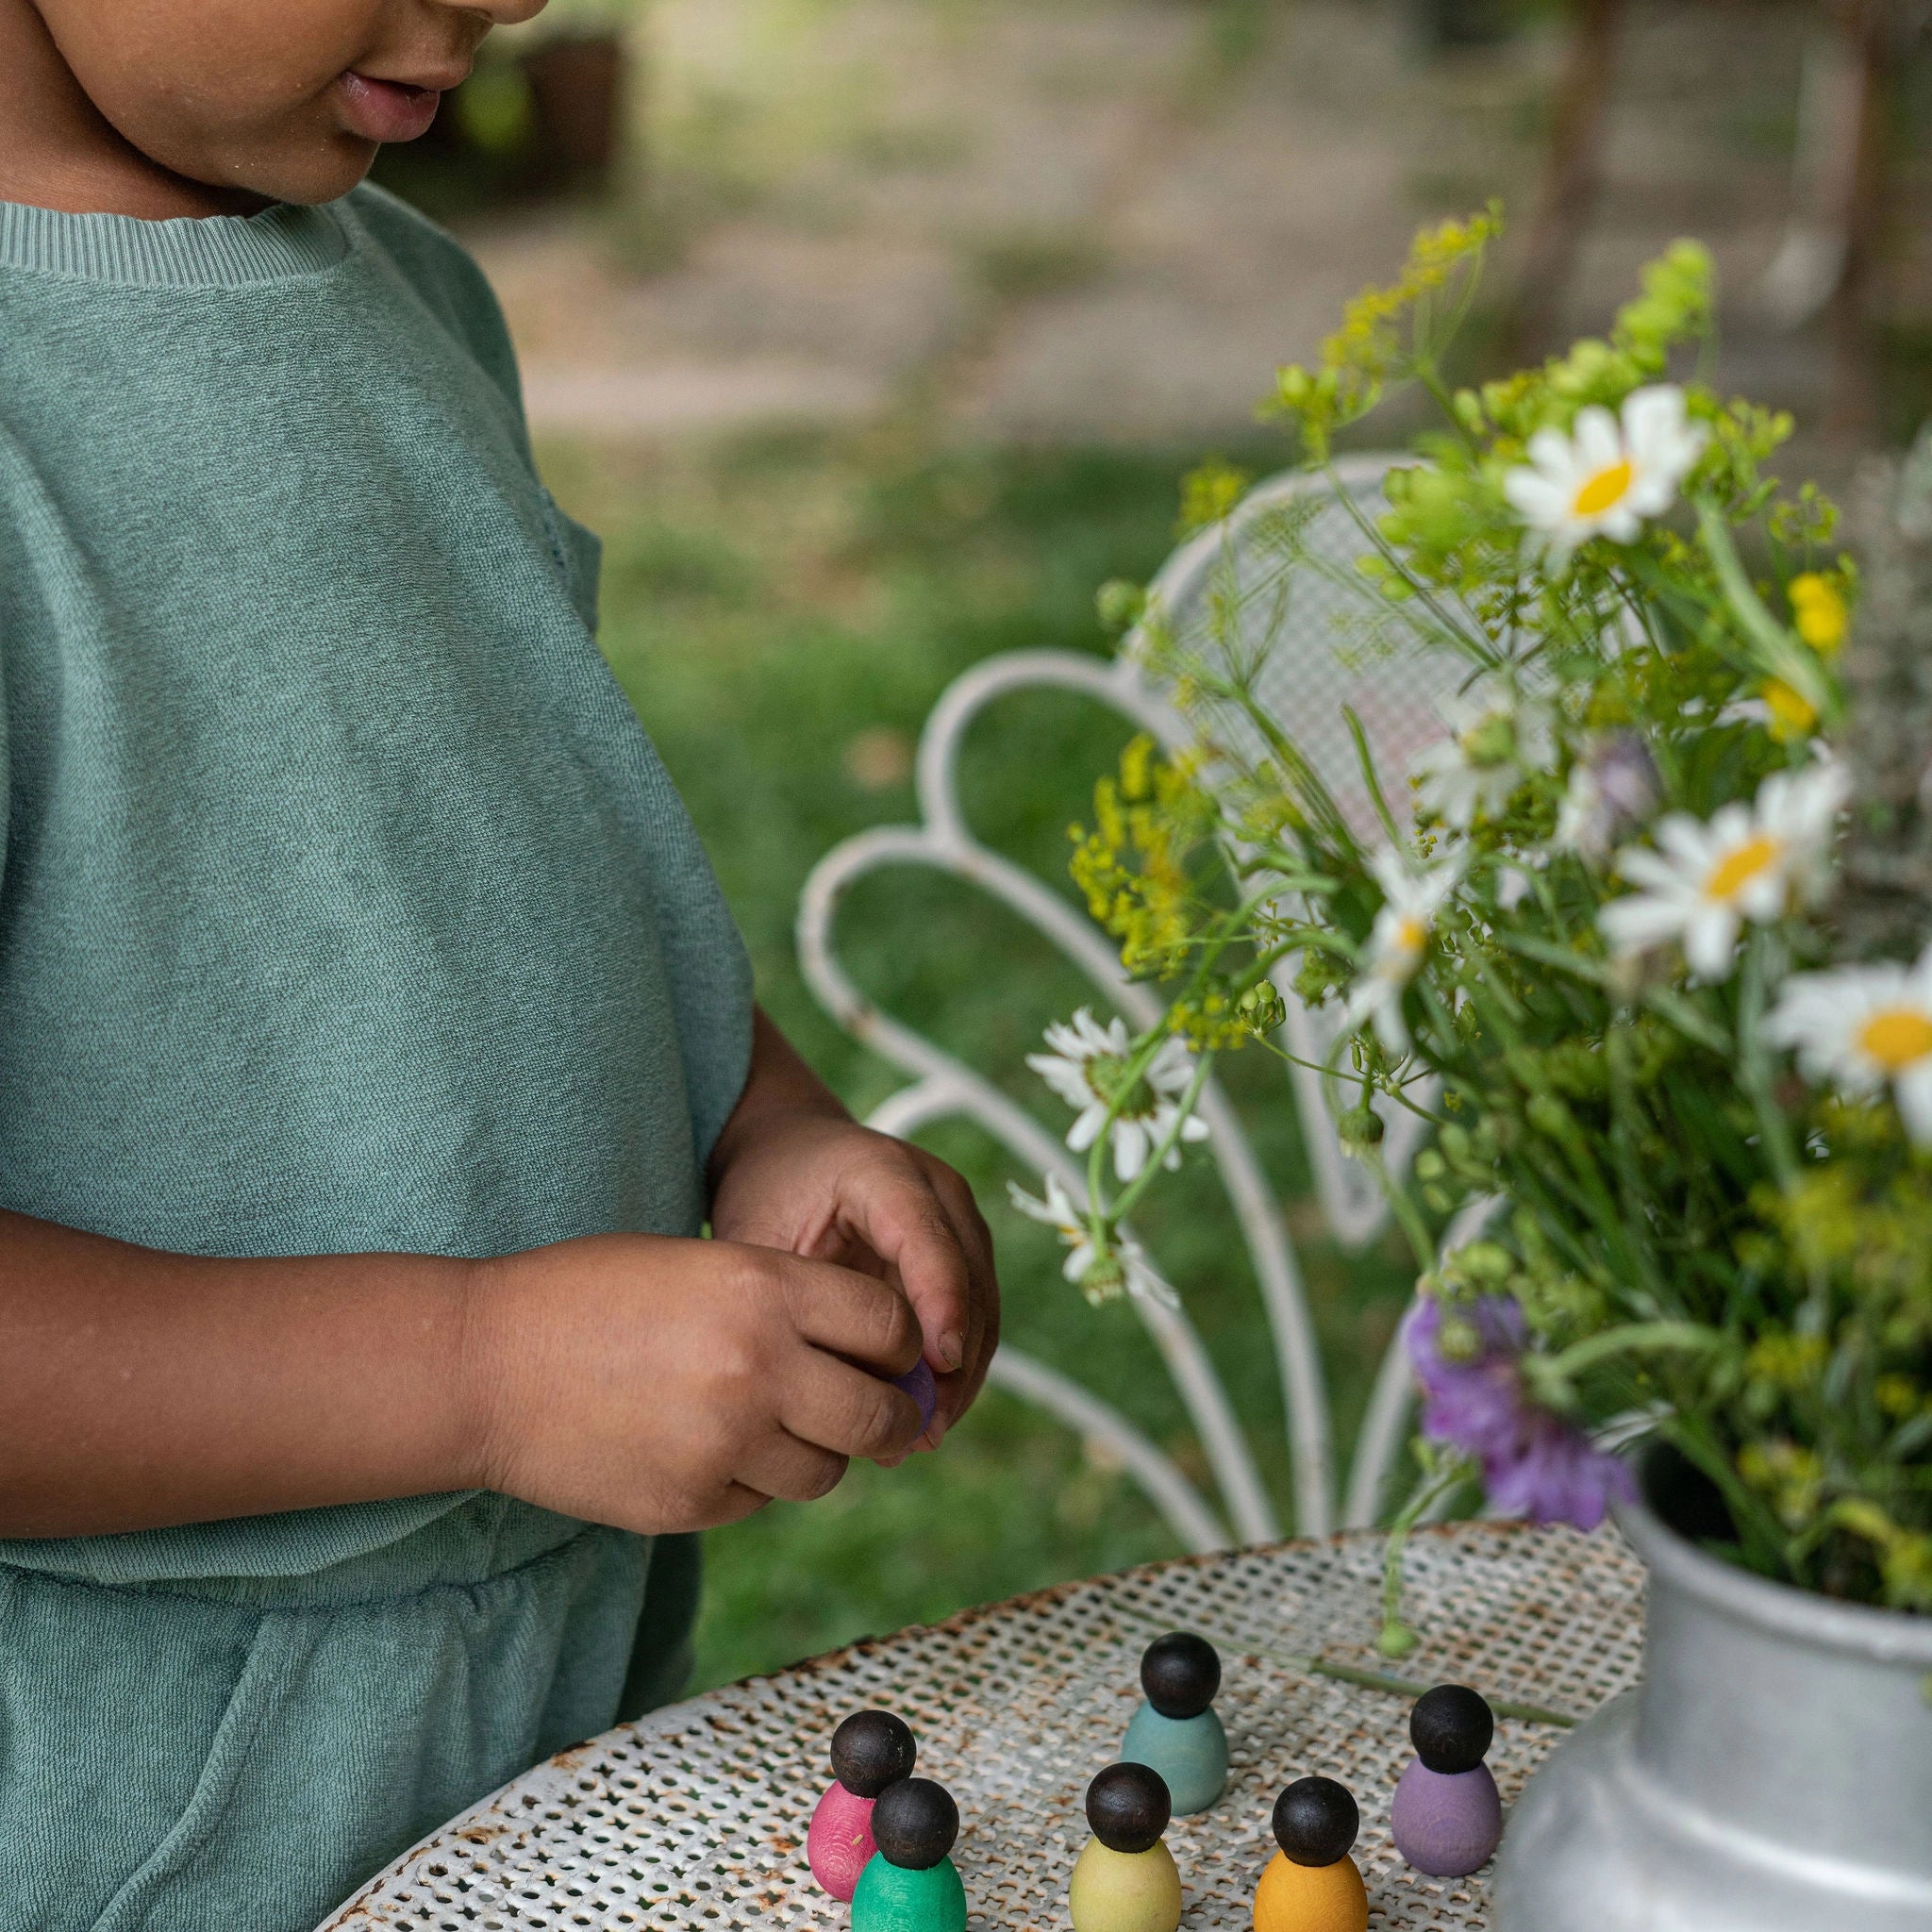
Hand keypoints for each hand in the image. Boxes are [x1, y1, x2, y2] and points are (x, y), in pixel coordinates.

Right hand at [466, 1232, 930, 1532]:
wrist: (485, 1365)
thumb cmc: (593, 1296)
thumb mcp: (704, 1263)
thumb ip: (791, 1302)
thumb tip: (884, 1353)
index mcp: (765, 1288)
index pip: (891, 1325)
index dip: (899, 1342)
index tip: (889, 1351)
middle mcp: (759, 1367)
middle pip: (881, 1416)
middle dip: (886, 1415)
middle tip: (870, 1410)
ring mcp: (725, 1445)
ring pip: (827, 1472)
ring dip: (816, 1453)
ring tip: (767, 1423)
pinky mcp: (692, 1505)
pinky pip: (761, 1502)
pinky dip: (749, 1481)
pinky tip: (701, 1446)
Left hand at [707, 1012, 999, 1448]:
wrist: (791, 1155)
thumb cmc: (768, 1195)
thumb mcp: (761, 1239)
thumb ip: (795, 1303)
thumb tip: (834, 1391)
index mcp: (882, 1171)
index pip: (927, 1237)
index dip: (941, 1301)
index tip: (941, 1364)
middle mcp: (937, 1190)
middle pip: (969, 1278)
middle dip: (955, 1360)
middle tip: (923, 1428)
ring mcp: (959, 1220)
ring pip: (983, 1306)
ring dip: (960, 1375)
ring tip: (921, 1436)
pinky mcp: (965, 1254)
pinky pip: (974, 1318)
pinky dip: (955, 1370)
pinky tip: (924, 1417)